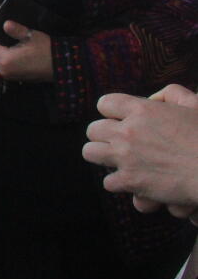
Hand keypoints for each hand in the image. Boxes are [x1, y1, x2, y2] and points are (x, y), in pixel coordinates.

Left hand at [0, 22, 53, 80]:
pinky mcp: (15, 78)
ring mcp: (9, 76)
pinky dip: (2, 59)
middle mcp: (3, 70)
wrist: (60, 65)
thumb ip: (15, 30)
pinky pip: (3, 67)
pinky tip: (6, 51)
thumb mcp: (30, 35)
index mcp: (4, 59)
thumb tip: (5, 24)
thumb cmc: (46, 49)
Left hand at [85, 86, 197, 216]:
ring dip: (103, 156)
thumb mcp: (195, 106)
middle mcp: (128, 131)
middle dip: (104, 135)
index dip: (112, 112)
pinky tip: (133, 181)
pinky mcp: (129, 180)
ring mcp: (125, 156)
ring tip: (117, 160)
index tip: (121, 119)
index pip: (106, 103)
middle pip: (93, 129)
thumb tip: (155, 99)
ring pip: (90, 153)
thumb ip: (174, 95)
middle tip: (118, 142)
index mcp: (143, 110)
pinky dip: (120, 183)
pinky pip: (108, 182)